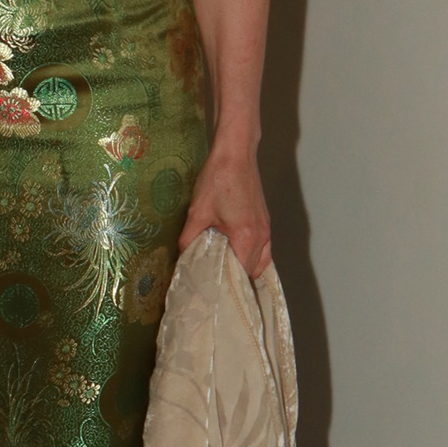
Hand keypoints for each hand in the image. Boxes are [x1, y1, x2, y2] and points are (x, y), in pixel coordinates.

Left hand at [178, 145, 270, 278]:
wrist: (235, 154)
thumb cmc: (218, 179)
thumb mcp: (197, 212)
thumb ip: (189, 239)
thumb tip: (181, 257)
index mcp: (247, 237)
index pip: (241, 274)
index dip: (227, 285)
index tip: (213, 292)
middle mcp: (262, 236)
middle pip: (253, 271)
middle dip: (236, 280)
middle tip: (217, 288)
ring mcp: (266, 229)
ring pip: (261, 262)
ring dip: (247, 270)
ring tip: (226, 276)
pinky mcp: (265, 221)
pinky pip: (264, 249)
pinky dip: (253, 258)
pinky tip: (236, 257)